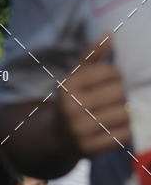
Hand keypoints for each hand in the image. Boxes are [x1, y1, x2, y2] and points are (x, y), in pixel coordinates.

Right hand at [56, 37, 130, 155]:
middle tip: (117, 99)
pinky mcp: (88, 149)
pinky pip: (121, 135)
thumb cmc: (73, 101)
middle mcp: (71, 108)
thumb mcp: (76, 77)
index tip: (112, 81)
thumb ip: (91, 56)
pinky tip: (118, 128)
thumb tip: (109, 35)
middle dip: (122, 94)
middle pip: (119, 93)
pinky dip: (125, 131)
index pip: (110, 72)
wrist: (58, 138)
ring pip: (123, 114)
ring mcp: (79, 131)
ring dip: (126, 113)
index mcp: (67, 87)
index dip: (117, 75)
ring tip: (118, 113)